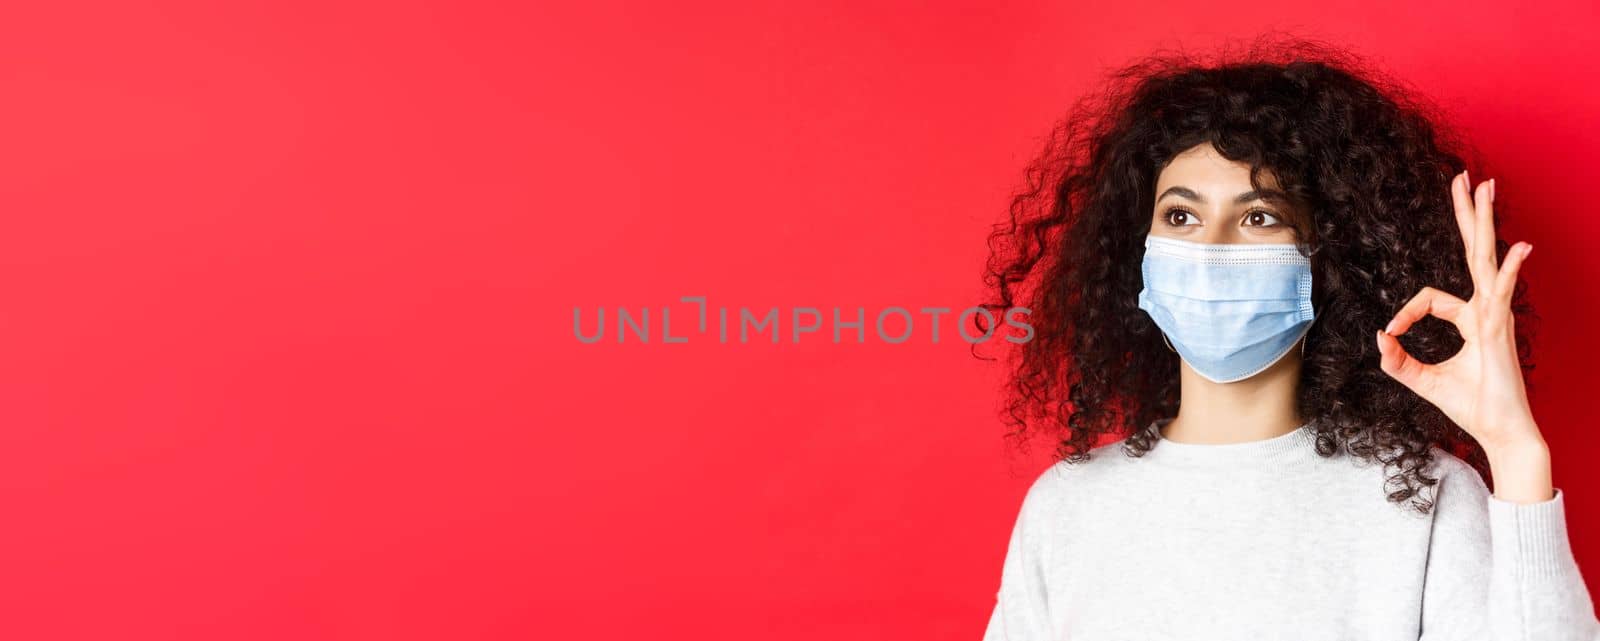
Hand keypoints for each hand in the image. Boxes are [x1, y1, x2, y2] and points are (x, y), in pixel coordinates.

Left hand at [1375, 172, 1552, 502]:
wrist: (1499, 431)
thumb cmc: (1469, 405)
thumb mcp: (1419, 379)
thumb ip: (1396, 359)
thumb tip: (1378, 337)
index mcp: (1469, 318)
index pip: (1430, 297)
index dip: (1406, 313)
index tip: (1393, 332)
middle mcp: (1485, 309)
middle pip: (1473, 252)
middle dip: (1467, 215)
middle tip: (1465, 179)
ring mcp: (1495, 316)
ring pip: (1486, 259)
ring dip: (1483, 222)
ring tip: (1484, 187)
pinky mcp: (1500, 330)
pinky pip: (1502, 294)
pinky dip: (1510, 271)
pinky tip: (1519, 248)